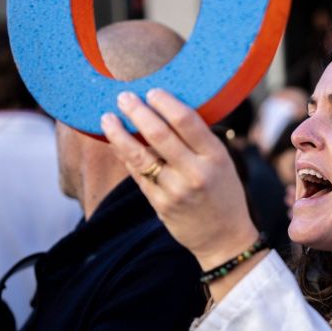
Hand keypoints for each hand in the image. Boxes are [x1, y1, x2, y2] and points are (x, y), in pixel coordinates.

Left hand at [101, 90, 262, 299]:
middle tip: (123, 96)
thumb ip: (199, 141)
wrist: (223, 238)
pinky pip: (137, 174)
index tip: (152, 91)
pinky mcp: (160, 204)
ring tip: (107, 118)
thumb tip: (166, 110)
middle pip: (160, 134)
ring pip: (140, 155)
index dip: (165, 102)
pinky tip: (116, 141)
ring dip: (120, 133)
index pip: (187, 121)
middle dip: (137, 111)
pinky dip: (125, 155)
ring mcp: (176, 190)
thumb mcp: (223, 163)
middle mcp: (196, 172)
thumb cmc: (224, 194)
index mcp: (216, 157)